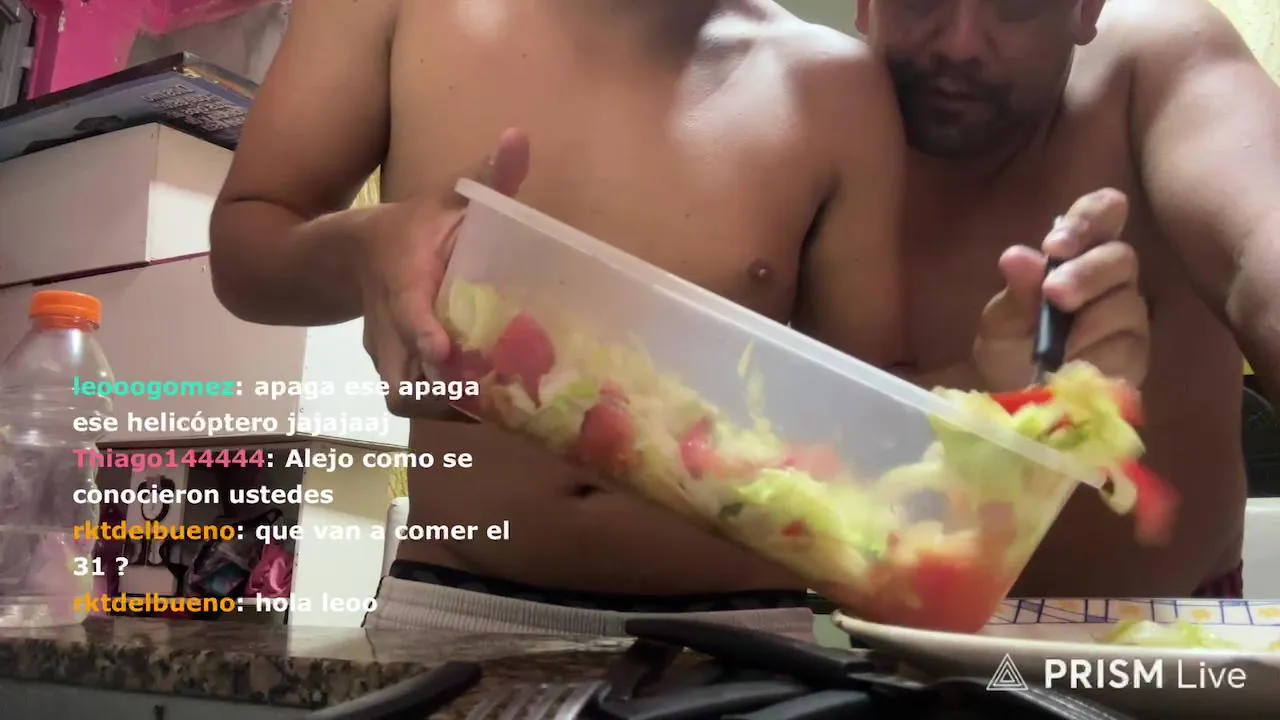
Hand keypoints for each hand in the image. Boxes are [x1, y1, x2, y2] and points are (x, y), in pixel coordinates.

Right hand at [359, 128, 530, 415]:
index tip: (443, 351)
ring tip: (499, 408)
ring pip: (403, 398)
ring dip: (446, 409)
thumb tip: (519, 136)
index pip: (405, 311)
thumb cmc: (406, 228)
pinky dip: (446, 410)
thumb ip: (482, 176)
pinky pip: (413, 401)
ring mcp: (386, 354)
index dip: (422, 333)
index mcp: (400, 280)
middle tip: (491, 396)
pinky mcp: (393, 370)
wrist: (342, 257)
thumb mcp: (440, 197)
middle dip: (440, 395)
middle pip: (399, 379)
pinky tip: (490, 408)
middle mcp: (386, 326)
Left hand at [974, 188, 1149, 391]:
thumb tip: (1016, 256)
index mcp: (1079, 253)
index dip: (1089, 219)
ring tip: (1056, 341)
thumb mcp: (1002, 320)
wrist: (1015, 402)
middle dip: (1086, 272)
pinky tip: (1072, 364)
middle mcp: (1111, 279)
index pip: (1103, 213)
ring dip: (1090, 318)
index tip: (1055, 245)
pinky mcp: (1135, 357)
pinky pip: (1128, 348)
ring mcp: (1129, 318)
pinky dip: (1097, 354)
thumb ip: (1014, 291)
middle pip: (1121, 257)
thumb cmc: (1011, 348)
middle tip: (1053, 292)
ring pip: (1128, 303)